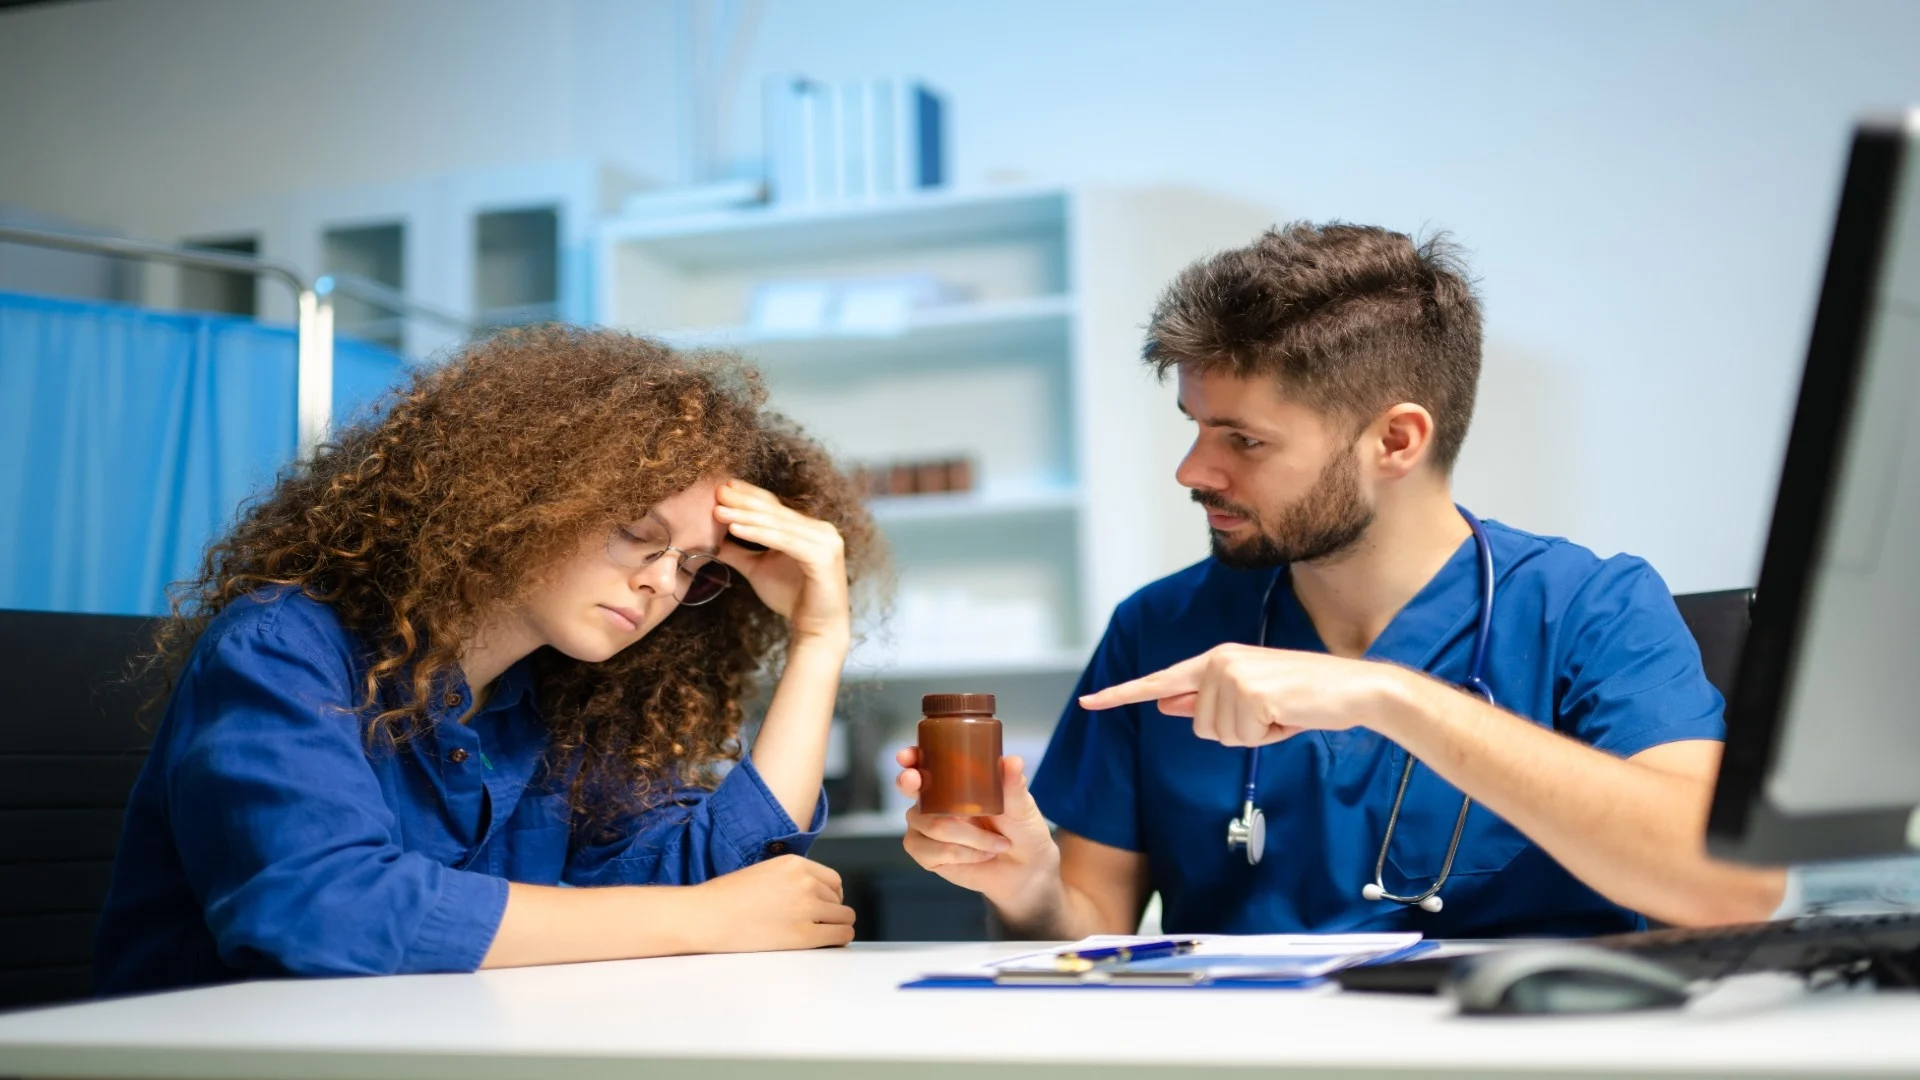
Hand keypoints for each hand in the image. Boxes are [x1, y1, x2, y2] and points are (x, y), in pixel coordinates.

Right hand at [682, 855, 855, 952]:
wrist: (707, 916)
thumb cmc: (726, 898)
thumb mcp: (764, 872)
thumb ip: (790, 878)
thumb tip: (811, 894)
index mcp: (795, 864)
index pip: (833, 880)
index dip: (831, 895)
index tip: (825, 906)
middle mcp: (805, 882)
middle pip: (838, 899)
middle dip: (831, 911)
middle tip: (819, 924)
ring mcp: (806, 907)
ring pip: (844, 917)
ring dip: (837, 925)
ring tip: (825, 934)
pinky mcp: (804, 934)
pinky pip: (840, 935)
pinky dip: (840, 939)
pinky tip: (832, 943)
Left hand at [713, 479, 849, 642]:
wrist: (816, 629)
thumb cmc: (791, 598)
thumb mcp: (758, 569)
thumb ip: (739, 552)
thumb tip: (713, 540)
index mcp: (809, 528)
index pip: (775, 506)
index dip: (749, 496)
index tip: (723, 487)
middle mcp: (821, 529)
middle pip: (775, 511)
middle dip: (744, 502)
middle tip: (717, 492)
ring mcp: (825, 541)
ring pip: (778, 525)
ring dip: (745, 516)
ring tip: (719, 512)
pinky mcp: (823, 556)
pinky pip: (784, 541)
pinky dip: (759, 534)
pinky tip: (735, 529)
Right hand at [896, 750, 1061, 920]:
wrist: (1025, 870)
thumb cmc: (1022, 830)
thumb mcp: (1022, 805)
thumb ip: (1014, 785)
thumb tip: (1012, 761)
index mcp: (955, 781)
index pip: (924, 763)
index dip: (911, 757)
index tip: (906, 756)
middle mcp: (935, 801)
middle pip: (910, 788)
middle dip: (909, 782)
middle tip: (914, 780)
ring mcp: (926, 828)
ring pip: (932, 824)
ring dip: (969, 836)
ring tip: (996, 843)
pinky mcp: (927, 855)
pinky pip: (934, 851)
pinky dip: (963, 853)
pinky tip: (981, 855)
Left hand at [1076, 643, 1407, 746]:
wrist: (1353, 688)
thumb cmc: (1303, 696)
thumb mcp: (1249, 697)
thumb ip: (1204, 700)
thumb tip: (1164, 704)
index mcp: (1215, 658)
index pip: (1159, 681)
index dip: (1121, 694)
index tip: (1089, 702)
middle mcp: (1218, 662)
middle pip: (1198, 726)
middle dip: (1235, 732)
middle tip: (1270, 713)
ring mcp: (1233, 676)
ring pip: (1219, 736)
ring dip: (1252, 735)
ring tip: (1280, 712)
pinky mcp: (1251, 694)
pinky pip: (1244, 739)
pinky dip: (1268, 738)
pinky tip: (1288, 716)